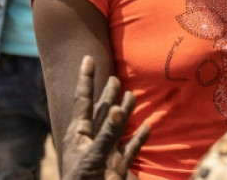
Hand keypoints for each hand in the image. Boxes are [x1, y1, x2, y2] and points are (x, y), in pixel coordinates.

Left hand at [61, 56, 149, 179]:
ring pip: (118, 128)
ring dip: (126, 112)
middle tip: (114, 76)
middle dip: (107, 94)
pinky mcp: (117, 169)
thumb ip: (108, 133)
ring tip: (132, 96)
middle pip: (102, 111)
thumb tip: (119, 107)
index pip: (83, 100)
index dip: (85, 79)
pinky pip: (130, 150)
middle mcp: (92, 141)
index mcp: (79, 134)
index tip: (87, 58)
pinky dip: (139, 139)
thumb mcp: (93, 156)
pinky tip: (148, 127)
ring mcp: (105, 154)